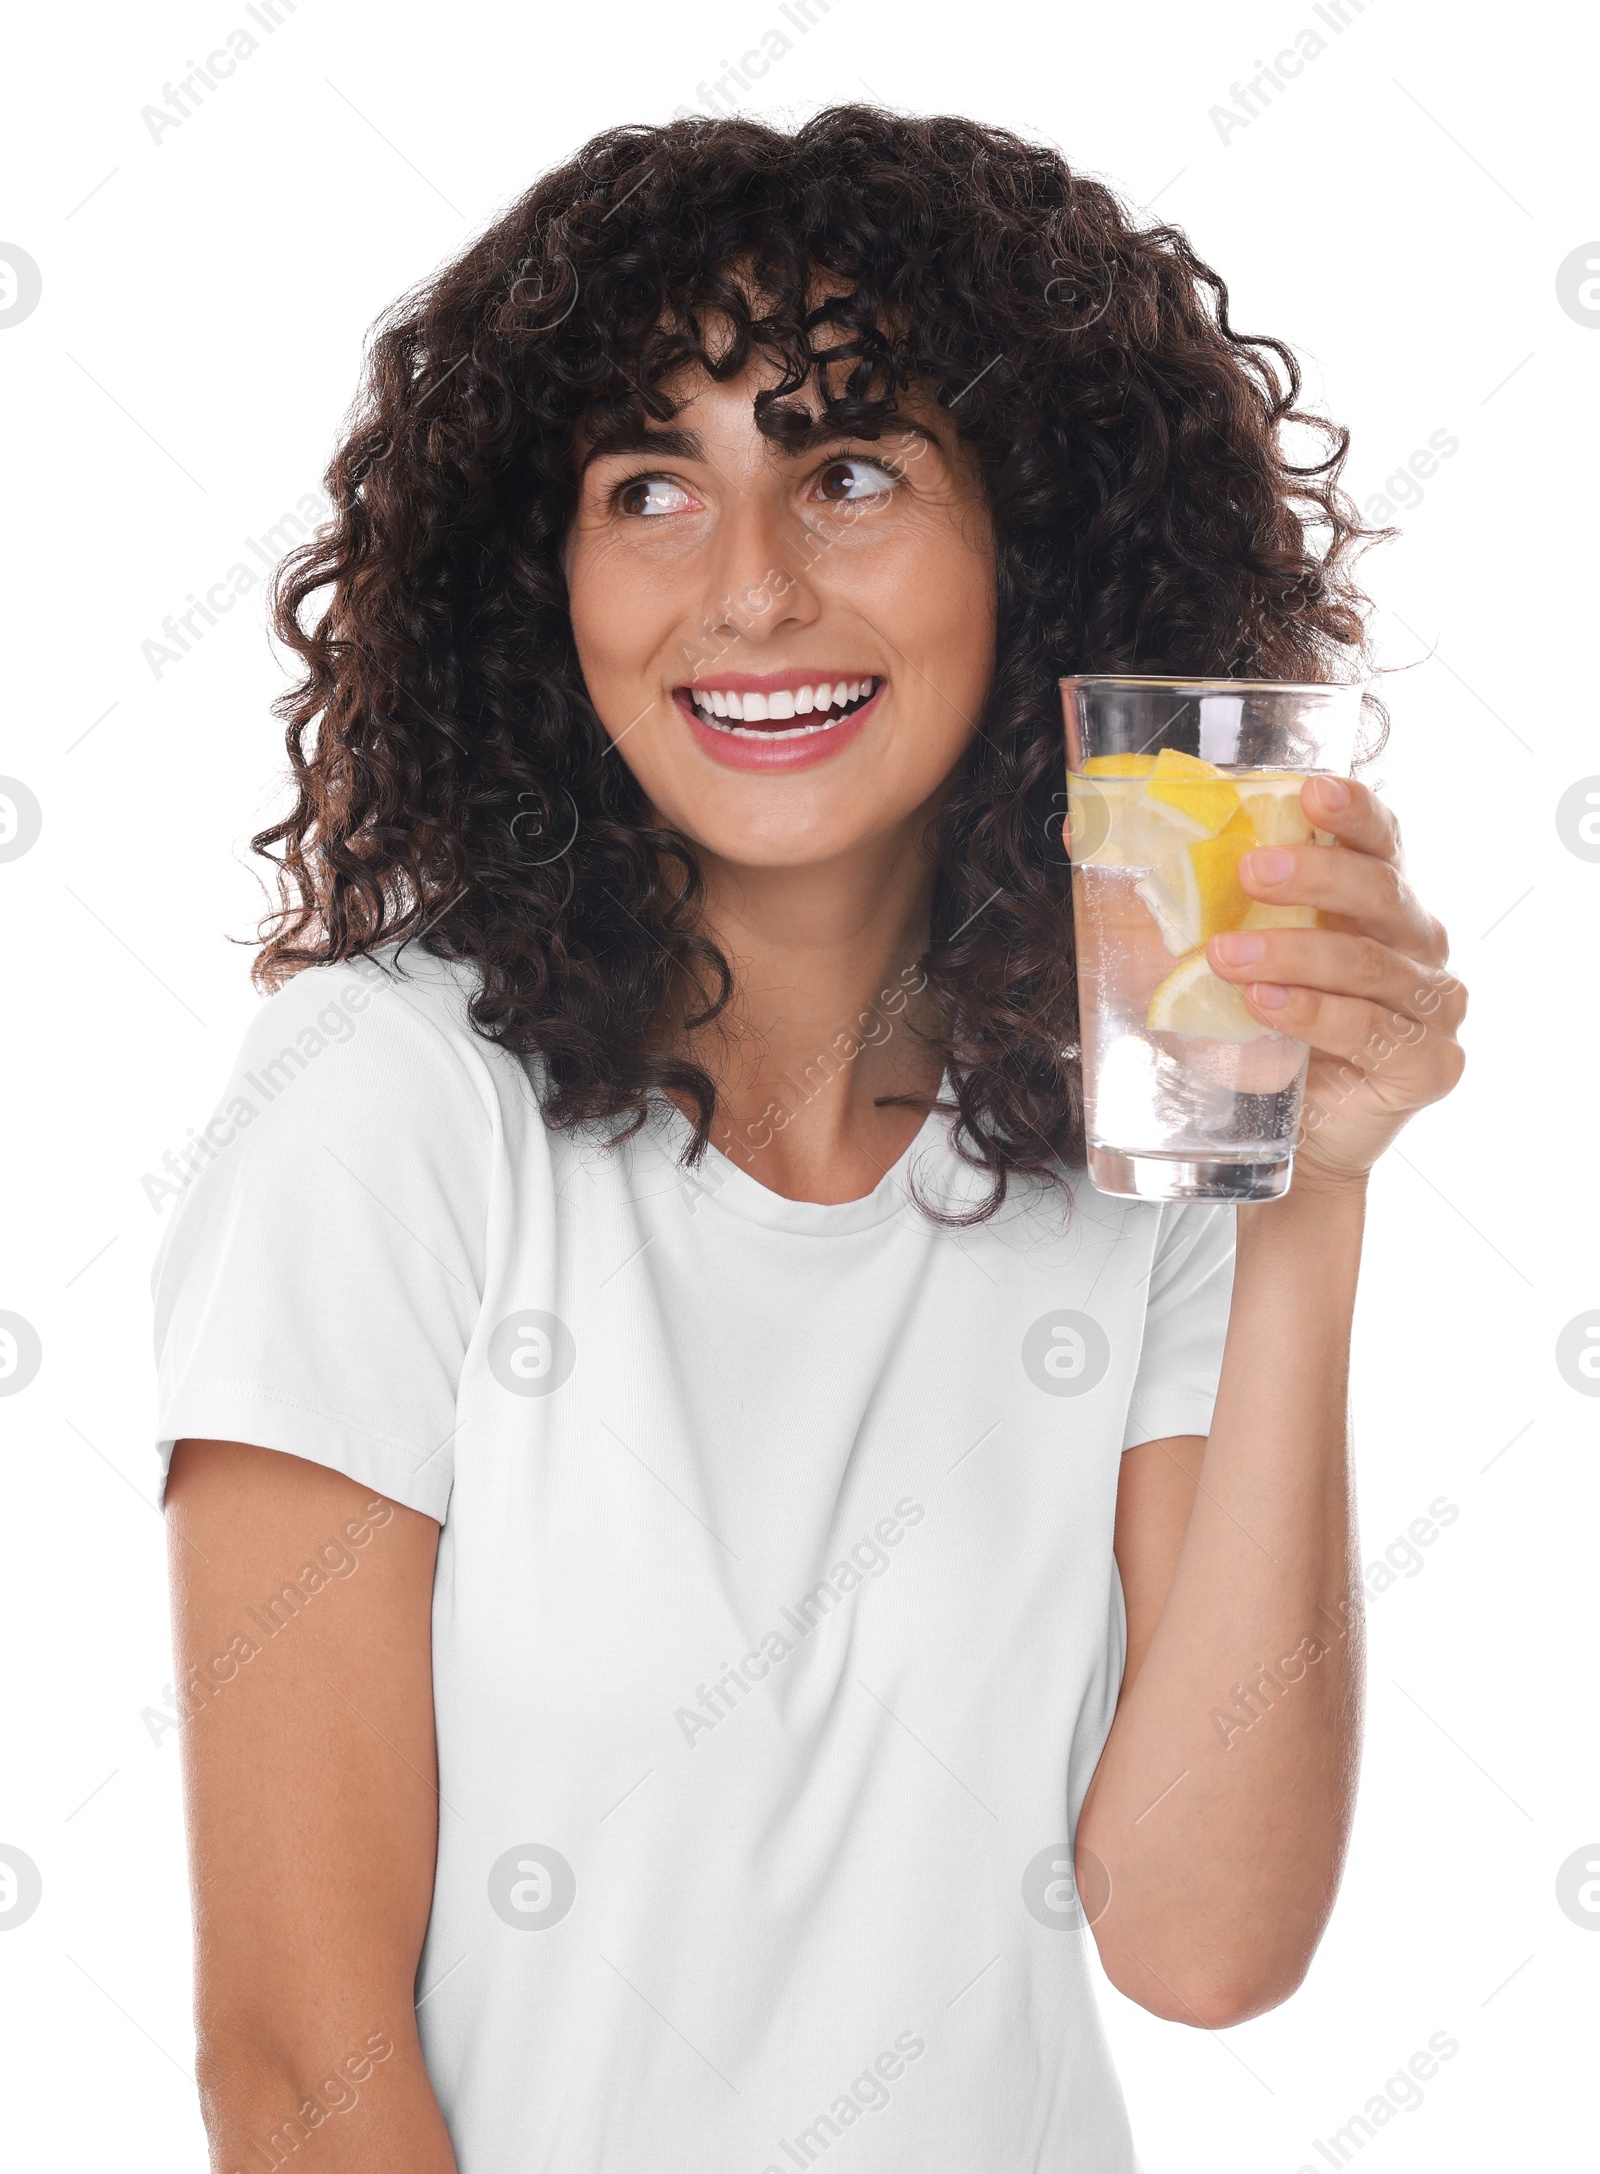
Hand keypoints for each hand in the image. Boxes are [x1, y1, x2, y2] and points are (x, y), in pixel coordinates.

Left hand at [1204, 775, 1466, 1192]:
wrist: (1287, 1139)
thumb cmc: (1255, 1034)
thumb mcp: (1209, 955)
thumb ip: (1170, 893)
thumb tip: (1082, 826)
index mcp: (1374, 899)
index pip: (1378, 837)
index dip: (1353, 809)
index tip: (1311, 788)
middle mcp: (1415, 942)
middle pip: (1381, 890)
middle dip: (1315, 874)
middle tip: (1249, 872)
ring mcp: (1430, 1005)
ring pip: (1368, 962)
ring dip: (1294, 954)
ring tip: (1225, 956)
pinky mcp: (1427, 1065)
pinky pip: (1370, 1030)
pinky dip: (1314, 1014)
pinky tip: (1266, 1007)